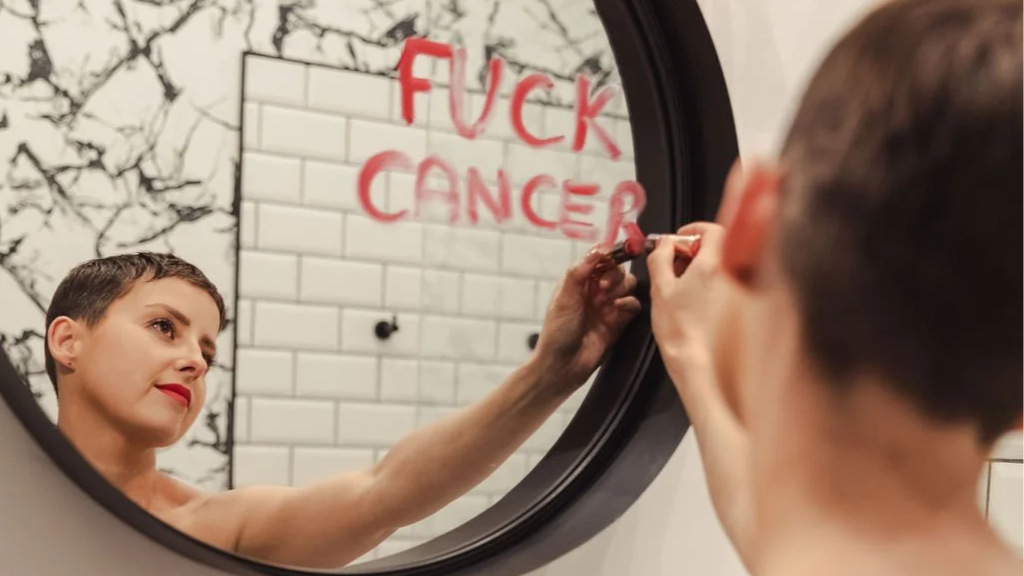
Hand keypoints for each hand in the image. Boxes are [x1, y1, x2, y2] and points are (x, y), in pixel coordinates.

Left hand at [533, 249, 641, 390]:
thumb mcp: (564, 298)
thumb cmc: (557, 331)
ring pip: (627, 285)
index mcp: (579, 281)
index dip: (607, 254)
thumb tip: (598, 249)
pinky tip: (619, 309)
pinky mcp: (619, 321)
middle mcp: (595, 291)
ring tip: (609, 300)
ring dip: (621, 288)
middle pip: (617, 269)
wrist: (563, 365)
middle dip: (614, 274)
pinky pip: (633, 305)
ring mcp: (608, 306)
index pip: (599, 259)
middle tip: (603, 287)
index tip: (611, 255)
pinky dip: (630, 303)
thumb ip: (579, 272)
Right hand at [647, 222, 726, 361]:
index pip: (712, 230)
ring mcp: (735, 289)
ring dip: (699, 264)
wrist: (695, 360)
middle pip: (717, 245)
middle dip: (693, 247)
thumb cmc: (680, 330)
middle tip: (673, 259)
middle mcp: (729, 274)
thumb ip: (660, 258)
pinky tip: (690, 295)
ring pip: (719, 263)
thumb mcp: (660, 288)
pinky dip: (707, 279)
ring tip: (678, 280)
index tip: (679, 238)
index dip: (693, 230)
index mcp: (712, 265)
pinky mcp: (734, 302)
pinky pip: (722, 279)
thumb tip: (664, 244)